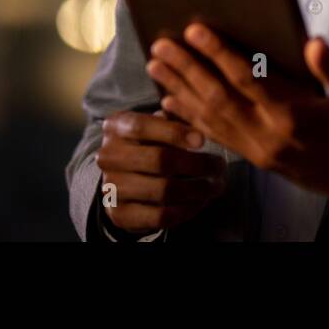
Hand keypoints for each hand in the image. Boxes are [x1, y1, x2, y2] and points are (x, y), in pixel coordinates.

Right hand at [94, 108, 227, 235]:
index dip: (175, 132)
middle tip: (220, 166)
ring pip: (163, 190)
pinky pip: (160, 215)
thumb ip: (174, 116)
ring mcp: (111, 187)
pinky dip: (187, 210)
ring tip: (216, 186)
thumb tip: (196, 112)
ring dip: (198, 190)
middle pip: (159, 160)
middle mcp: (108, 156)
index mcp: (116, 126)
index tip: (203, 140)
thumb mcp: (156, 124)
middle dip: (197, 164)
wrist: (121, 180)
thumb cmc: (148, 143)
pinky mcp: (120, 215)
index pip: (143, 126)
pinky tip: (201, 202)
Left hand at [147, 25, 328, 237]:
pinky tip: (170, 103)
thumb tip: (313, 41)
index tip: (195, 29)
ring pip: (210, 119)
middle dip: (187, 69)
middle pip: (217, 98)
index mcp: (294, 116)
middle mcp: (269, 136)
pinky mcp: (256, 161)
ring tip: (156, 66)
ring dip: (180, 91)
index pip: (247, 78)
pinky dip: (190, 118)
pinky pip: (216, 137)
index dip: (218, 52)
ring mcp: (259, 152)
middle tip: (161, 45)